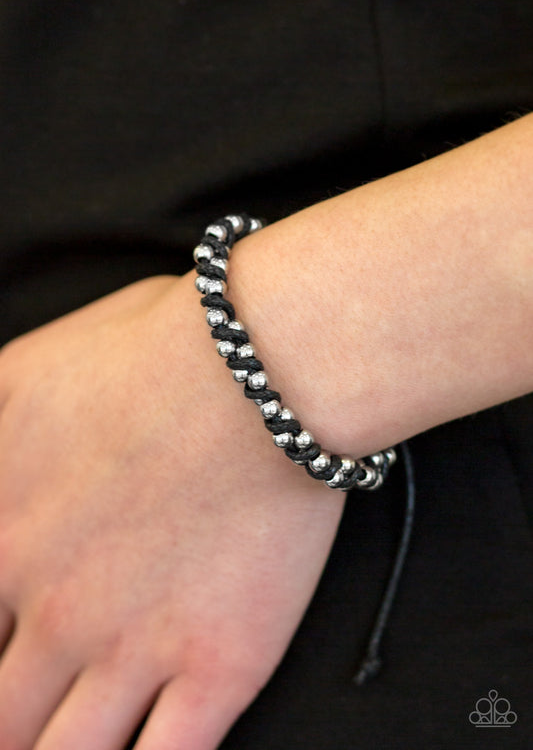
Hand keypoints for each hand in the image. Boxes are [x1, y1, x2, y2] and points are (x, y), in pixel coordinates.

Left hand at [0, 275, 344, 749]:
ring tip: (60, 744)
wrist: (263, 371)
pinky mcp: (220, 663)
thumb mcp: (19, 373)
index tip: (2, 649)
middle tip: (21, 710)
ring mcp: (135, 646)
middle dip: (5, 720)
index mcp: (2, 535)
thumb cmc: (152, 353)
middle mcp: (56, 608)